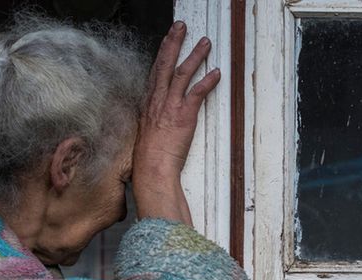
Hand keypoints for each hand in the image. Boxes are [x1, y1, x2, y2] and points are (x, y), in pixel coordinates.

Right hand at [132, 21, 220, 225]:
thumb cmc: (148, 159)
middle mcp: (157, 102)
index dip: (161, 53)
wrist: (152, 171)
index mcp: (148, 105)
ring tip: (205, 43)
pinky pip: (196, 93)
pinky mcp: (183, 116)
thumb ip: (152, 122)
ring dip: (194, 56)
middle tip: (181, 27)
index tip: (167, 39)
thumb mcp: (145, 135)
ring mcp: (170, 107)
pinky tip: (216, 72)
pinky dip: (207, 82)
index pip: (154, 72)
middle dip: (173, 43)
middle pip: (164, 64)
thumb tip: (157, 120)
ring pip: (182, 74)